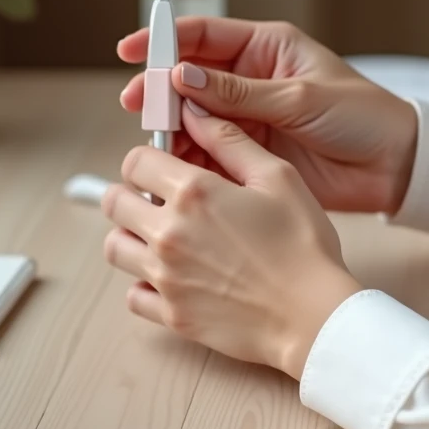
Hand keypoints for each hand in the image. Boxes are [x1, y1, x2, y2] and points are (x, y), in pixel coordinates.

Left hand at [101, 102, 362, 379]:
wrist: (315, 317)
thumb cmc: (304, 246)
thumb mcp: (279, 177)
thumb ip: (231, 140)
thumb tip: (196, 111)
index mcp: (193, 193)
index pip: (135, 162)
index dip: (148, 158)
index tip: (164, 166)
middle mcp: (169, 233)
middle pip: (114, 202)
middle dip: (132, 193)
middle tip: (162, 200)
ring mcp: (165, 277)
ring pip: (115, 247)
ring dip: (133, 236)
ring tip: (165, 237)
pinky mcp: (171, 315)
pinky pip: (133, 295)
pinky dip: (145, 284)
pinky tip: (174, 276)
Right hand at [118, 17, 418, 214]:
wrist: (395, 165)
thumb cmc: (364, 116)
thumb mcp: (301, 97)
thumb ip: (240, 93)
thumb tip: (184, 78)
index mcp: (266, 48)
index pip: (203, 36)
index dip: (164, 41)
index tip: (131, 51)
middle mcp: (251, 80)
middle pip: (189, 80)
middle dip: (160, 92)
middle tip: (138, 108)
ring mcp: (249, 117)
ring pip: (195, 118)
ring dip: (173, 129)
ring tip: (159, 143)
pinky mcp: (251, 153)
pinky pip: (210, 152)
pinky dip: (192, 159)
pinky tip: (179, 166)